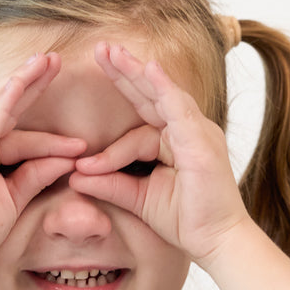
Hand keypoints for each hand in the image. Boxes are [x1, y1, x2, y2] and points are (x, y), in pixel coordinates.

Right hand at [0, 53, 86, 278]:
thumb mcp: (12, 198)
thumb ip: (35, 175)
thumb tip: (68, 160)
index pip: (7, 122)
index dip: (32, 102)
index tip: (54, 82)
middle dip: (27, 80)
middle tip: (54, 58)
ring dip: (20, 82)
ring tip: (46, 63)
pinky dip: (4, 104)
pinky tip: (21, 85)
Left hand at [70, 42, 248, 265]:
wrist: (215, 241)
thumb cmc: (186, 221)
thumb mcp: (139, 199)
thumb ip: (110, 184)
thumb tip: (75, 175)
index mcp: (175, 141)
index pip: (138, 124)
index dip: (111, 130)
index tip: (82, 149)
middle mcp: (188, 130)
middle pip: (150, 95)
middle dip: (124, 72)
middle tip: (99, 49)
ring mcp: (197, 132)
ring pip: (161, 96)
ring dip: (136, 72)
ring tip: (111, 53)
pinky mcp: (201, 140)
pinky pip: (180, 108)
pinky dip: (164, 88)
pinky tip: (149, 69)